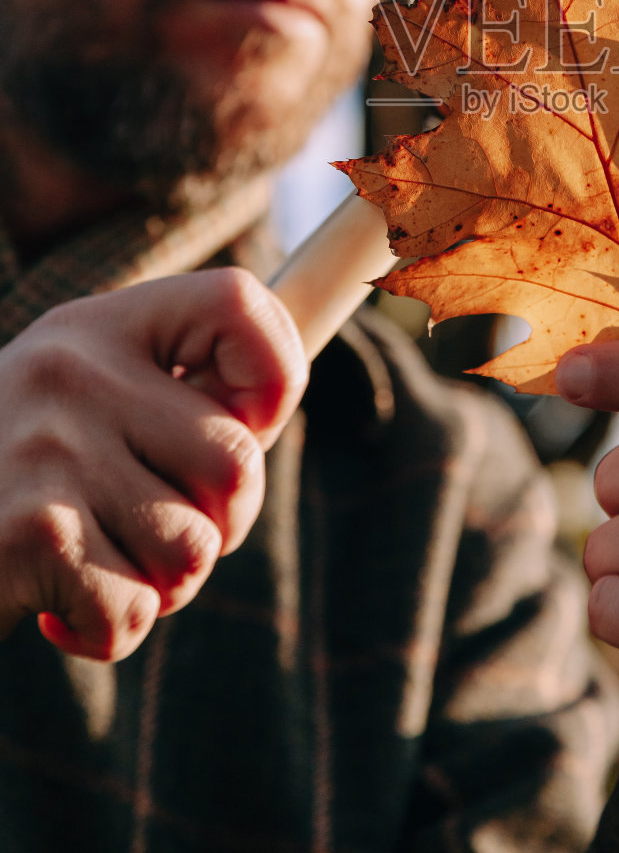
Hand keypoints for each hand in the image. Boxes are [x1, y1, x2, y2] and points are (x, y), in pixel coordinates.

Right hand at [0, 270, 306, 661]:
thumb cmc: (11, 476)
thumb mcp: (81, 399)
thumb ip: (170, 397)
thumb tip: (268, 414)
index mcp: (99, 326)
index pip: (239, 302)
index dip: (278, 371)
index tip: (252, 422)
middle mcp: (74, 371)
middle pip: (236, 462)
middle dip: (223, 523)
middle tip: (161, 534)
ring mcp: (48, 448)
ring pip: (194, 547)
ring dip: (164, 585)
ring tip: (103, 566)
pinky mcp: (28, 533)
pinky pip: (136, 608)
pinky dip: (111, 631)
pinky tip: (59, 609)